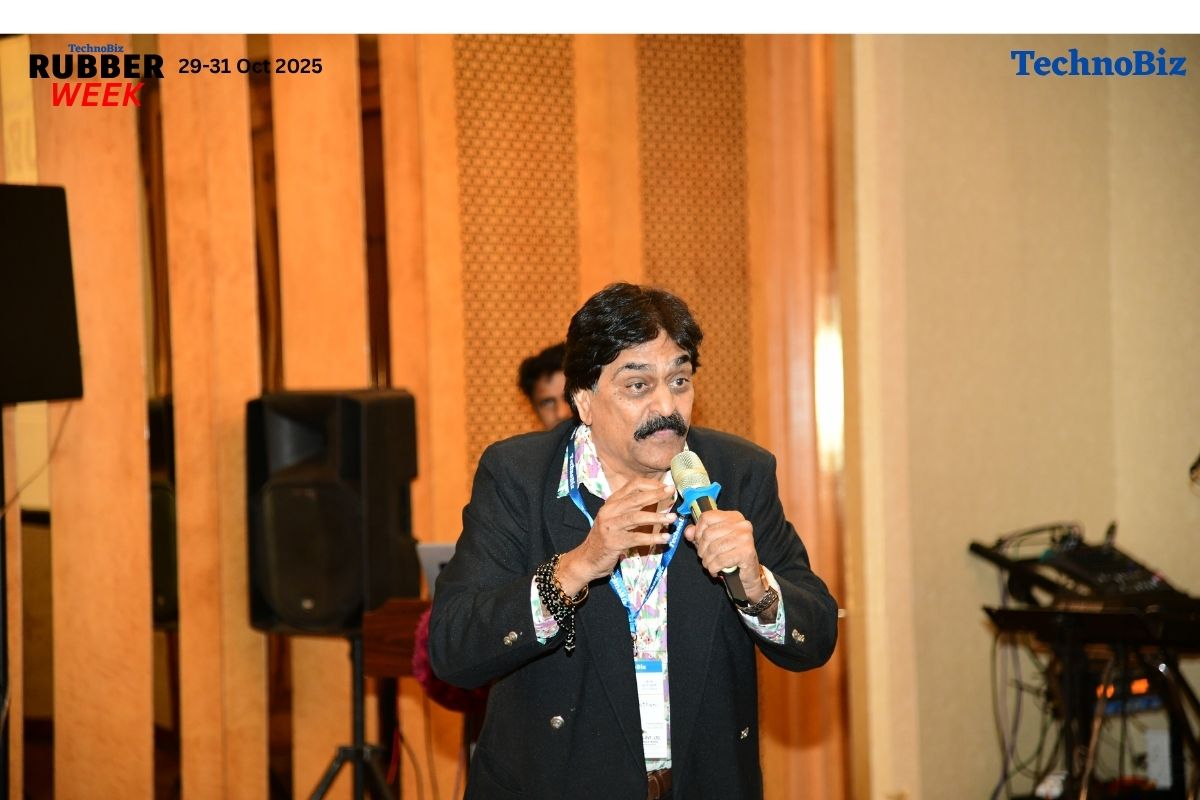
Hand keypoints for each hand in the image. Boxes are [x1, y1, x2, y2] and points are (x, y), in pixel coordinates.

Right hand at [556, 480, 676, 595]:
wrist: (587, 559)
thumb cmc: (606, 537)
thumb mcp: (615, 518)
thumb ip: (631, 508)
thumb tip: (656, 498)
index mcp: (611, 502)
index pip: (632, 485)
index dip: (650, 484)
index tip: (665, 487)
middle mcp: (609, 511)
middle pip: (635, 499)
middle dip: (655, 495)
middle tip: (671, 492)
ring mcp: (610, 526)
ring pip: (636, 517)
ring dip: (656, 517)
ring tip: (672, 518)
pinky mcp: (613, 542)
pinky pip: (636, 538)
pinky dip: (652, 538)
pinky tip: (665, 538)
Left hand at [684, 510, 768, 602]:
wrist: (747, 574)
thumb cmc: (729, 555)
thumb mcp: (711, 542)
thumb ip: (698, 534)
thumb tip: (688, 532)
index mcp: (733, 517)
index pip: (706, 517)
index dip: (698, 531)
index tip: (699, 542)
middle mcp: (741, 524)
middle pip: (708, 534)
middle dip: (702, 550)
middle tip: (704, 558)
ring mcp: (745, 538)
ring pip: (713, 548)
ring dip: (707, 561)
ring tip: (710, 565)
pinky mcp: (747, 552)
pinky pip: (720, 560)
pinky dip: (714, 568)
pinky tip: (716, 570)